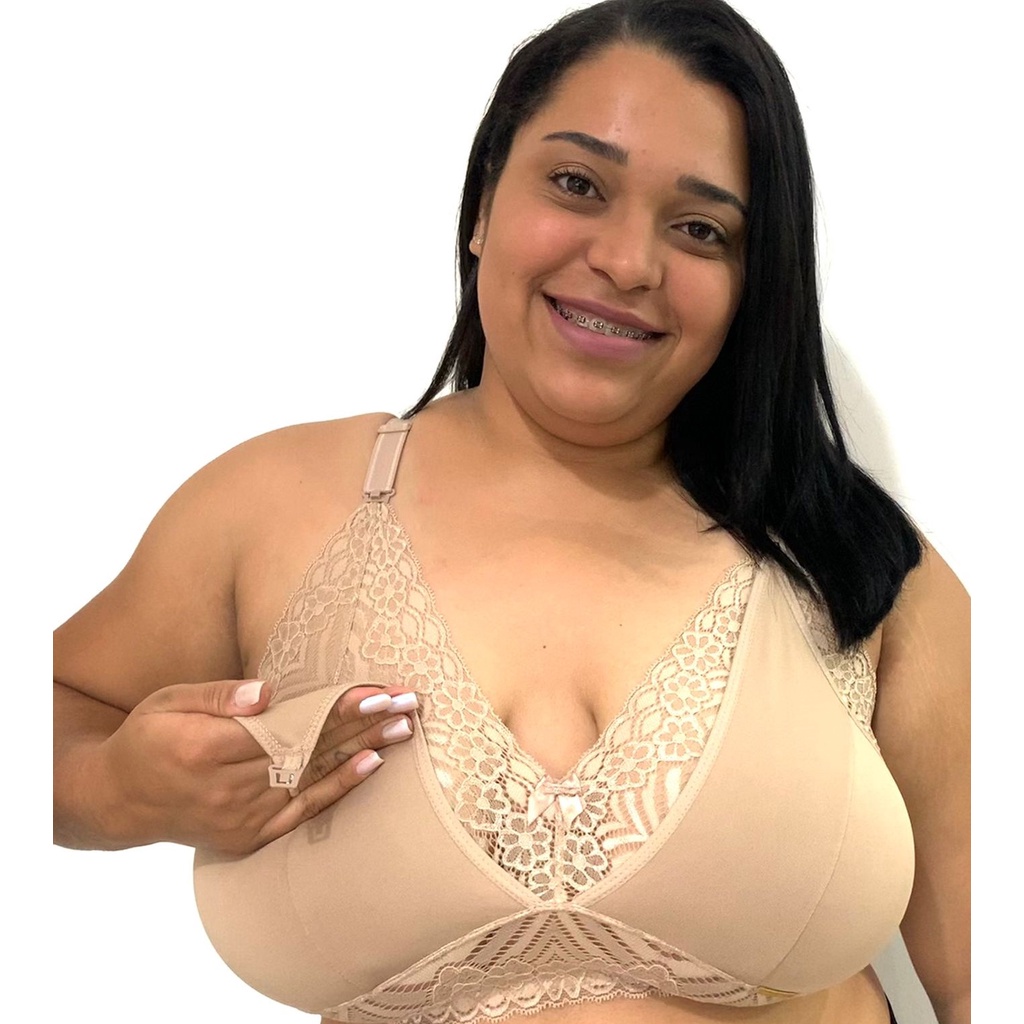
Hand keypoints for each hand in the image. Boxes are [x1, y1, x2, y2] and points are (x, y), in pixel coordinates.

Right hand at [96, 679, 417, 853]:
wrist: (121, 801)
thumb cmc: (149, 738)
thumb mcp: (168, 702)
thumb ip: (217, 696)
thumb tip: (266, 690)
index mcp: (207, 749)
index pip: (288, 726)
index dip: (334, 710)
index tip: (374, 693)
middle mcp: (228, 788)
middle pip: (310, 751)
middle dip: (363, 726)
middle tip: (407, 704)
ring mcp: (242, 817)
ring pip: (313, 779)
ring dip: (362, 752)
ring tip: (404, 730)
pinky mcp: (249, 836)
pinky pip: (301, 812)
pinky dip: (338, 790)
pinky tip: (371, 767)